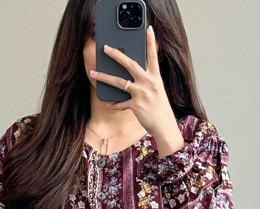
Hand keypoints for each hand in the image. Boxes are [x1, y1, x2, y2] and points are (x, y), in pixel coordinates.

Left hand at [89, 25, 183, 157]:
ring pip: (119, 82)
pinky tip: (107, 102)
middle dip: (116, 55)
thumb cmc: (161, 110)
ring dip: (104, 77)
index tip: (149, 29)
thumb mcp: (158, 92)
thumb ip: (148, 81)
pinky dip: (113, 103)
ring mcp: (142, 94)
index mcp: (156, 78)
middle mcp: (149, 83)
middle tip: (106, 48)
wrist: (166, 128)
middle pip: (130, 64)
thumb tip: (133, 75)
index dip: (151, 42)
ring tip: (93, 73)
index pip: (153, 57)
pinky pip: (120, 103)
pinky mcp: (136, 106)